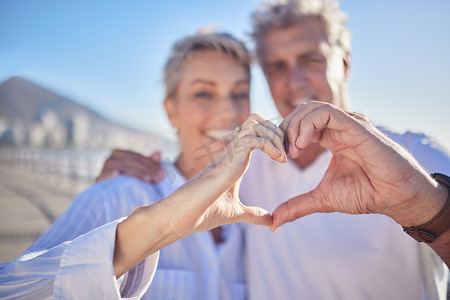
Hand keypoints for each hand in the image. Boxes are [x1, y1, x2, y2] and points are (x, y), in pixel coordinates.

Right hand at [95, 149, 164, 182]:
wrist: (114, 202)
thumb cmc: (132, 185)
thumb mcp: (143, 173)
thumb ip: (151, 163)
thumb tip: (158, 152)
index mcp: (120, 154)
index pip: (137, 157)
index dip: (151, 164)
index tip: (163, 174)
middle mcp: (110, 160)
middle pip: (131, 161)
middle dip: (146, 169)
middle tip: (159, 179)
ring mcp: (104, 169)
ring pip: (122, 167)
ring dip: (136, 173)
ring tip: (149, 180)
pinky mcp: (99, 180)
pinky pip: (105, 175)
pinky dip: (110, 173)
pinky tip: (118, 174)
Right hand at [114, 113, 286, 276]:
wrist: (183, 217)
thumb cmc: (202, 212)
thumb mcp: (235, 213)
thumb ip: (252, 214)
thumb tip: (269, 220)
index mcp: (234, 159)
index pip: (256, 131)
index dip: (274, 137)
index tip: (286, 156)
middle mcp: (232, 151)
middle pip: (257, 119)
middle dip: (277, 130)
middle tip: (289, 151)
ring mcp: (229, 153)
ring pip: (255, 123)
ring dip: (276, 135)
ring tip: (285, 156)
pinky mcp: (228, 159)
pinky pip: (253, 138)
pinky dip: (271, 144)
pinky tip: (279, 160)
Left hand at [272, 101, 445, 230]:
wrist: (394, 197)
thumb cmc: (365, 193)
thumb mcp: (322, 199)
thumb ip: (297, 206)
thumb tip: (274, 222)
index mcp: (331, 138)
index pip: (299, 124)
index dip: (284, 136)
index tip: (279, 157)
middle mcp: (338, 127)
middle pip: (302, 112)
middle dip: (285, 129)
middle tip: (281, 152)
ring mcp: (347, 124)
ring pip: (312, 108)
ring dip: (294, 126)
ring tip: (292, 149)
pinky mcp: (356, 126)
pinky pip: (327, 113)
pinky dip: (307, 125)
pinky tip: (302, 144)